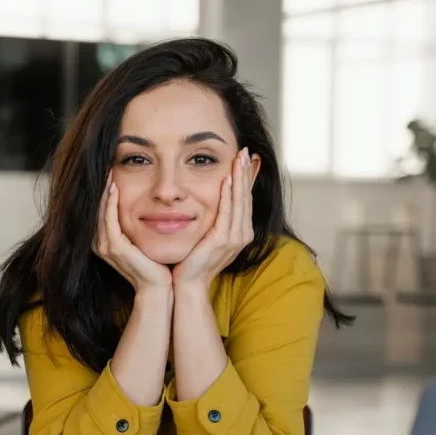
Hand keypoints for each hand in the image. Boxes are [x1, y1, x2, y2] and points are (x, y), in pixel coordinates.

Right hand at [93, 172, 172, 291]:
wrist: (157, 287)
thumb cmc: (153, 264)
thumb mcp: (140, 240)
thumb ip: (135, 226)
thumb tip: (143, 206)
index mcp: (104, 242)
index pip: (100, 211)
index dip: (102, 192)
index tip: (109, 172)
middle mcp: (100, 244)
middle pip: (96, 209)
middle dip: (100, 188)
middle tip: (105, 166)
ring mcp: (105, 247)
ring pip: (100, 212)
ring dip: (103, 191)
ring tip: (107, 173)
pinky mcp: (114, 248)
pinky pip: (109, 220)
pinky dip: (109, 203)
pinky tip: (113, 189)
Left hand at [172, 147, 254, 288]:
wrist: (189, 284)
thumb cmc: (195, 260)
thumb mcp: (209, 234)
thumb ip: (215, 218)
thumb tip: (216, 199)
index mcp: (241, 232)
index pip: (245, 199)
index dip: (246, 178)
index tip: (245, 158)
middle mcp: (242, 235)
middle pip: (246, 197)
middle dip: (246, 172)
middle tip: (245, 150)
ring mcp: (234, 239)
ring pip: (240, 202)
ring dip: (240, 178)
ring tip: (239, 158)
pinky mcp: (222, 241)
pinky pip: (226, 213)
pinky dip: (228, 196)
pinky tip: (227, 180)